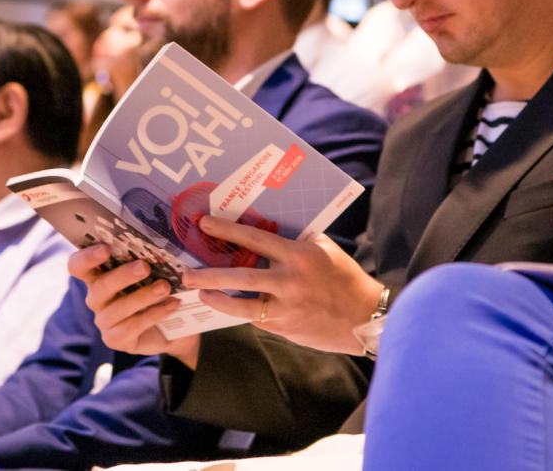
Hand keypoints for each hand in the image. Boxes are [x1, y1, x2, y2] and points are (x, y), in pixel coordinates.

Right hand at [68, 245, 199, 366]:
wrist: (176, 328)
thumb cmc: (161, 291)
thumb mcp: (158, 272)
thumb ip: (156, 259)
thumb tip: (168, 249)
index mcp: (98, 275)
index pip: (78, 265)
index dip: (87, 257)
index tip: (106, 248)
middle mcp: (96, 298)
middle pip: (100, 285)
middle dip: (123, 275)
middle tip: (145, 267)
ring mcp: (104, 320)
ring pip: (118, 308)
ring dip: (143, 296)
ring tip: (166, 287)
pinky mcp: (115, 339)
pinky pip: (131, 326)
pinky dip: (154, 314)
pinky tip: (172, 305)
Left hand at [181, 216, 383, 353]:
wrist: (365, 316)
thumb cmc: (344, 277)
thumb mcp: (322, 249)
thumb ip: (294, 240)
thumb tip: (263, 226)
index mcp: (298, 255)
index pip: (255, 238)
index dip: (227, 230)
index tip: (204, 224)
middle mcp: (290, 282)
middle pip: (239, 277)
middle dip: (208, 275)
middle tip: (186, 273)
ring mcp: (287, 308)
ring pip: (242, 307)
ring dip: (217, 299)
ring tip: (199, 293)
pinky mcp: (286, 328)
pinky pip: (257, 319)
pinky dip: (241, 311)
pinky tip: (227, 305)